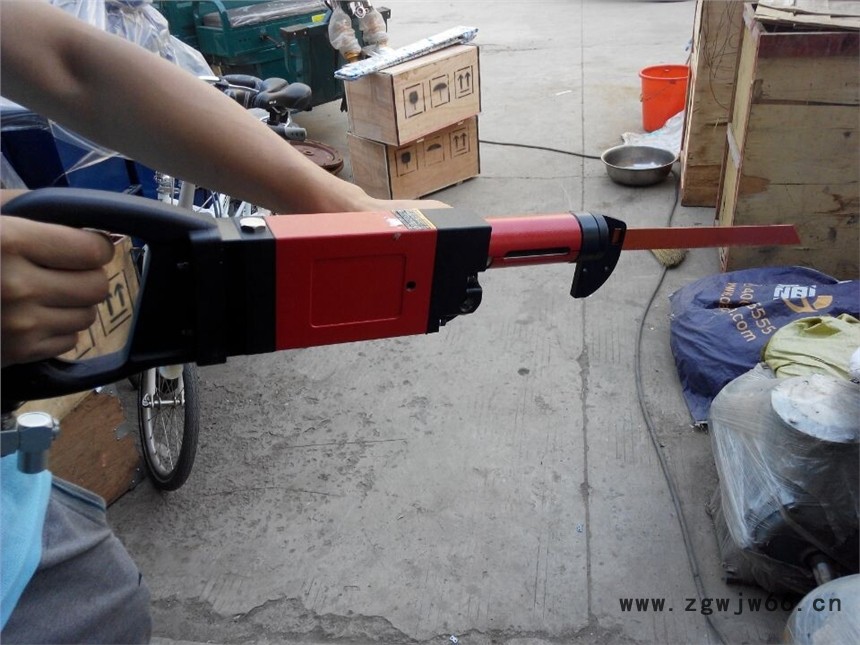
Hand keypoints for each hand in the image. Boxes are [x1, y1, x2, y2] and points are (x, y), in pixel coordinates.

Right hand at [1, 216, 114, 365]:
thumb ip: (39, 210)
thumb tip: (99, 227)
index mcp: (9, 243)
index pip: (92, 250)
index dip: (96, 247)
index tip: (87, 246)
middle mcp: (16, 286)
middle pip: (96, 285)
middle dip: (88, 275)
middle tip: (64, 270)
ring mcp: (19, 324)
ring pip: (88, 315)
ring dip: (75, 303)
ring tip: (44, 292)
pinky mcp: (19, 353)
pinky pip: (70, 340)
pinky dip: (59, 328)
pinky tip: (33, 314)